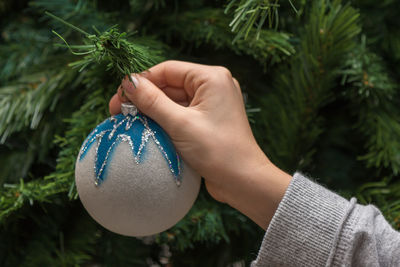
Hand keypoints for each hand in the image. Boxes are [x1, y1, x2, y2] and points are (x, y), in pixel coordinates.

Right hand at [109, 60, 291, 228]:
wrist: (243, 182)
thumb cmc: (217, 150)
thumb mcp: (180, 124)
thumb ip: (152, 101)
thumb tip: (128, 83)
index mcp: (211, 78)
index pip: (167, 70)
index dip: (141, 82)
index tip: (119, 97)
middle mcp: (212, 87)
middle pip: (169, 85)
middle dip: (144, 98)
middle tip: (117, 112)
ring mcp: (210, 105)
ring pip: (172, 101)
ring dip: (151, 111)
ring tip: (128, 122)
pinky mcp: (206, 122)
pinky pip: (180, 115)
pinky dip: (163, 121)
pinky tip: (145, 129)